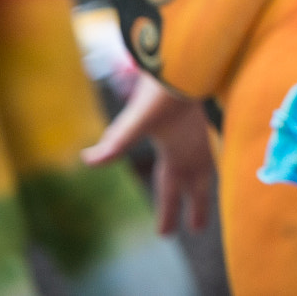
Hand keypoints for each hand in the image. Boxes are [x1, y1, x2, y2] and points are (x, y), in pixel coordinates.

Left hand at [83, 74, 216, 233]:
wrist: (189, 62)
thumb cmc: (163, 91)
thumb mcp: (135, 119)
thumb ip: (115, 142)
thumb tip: (88, 160)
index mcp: (176, 155)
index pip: (171, 192)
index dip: (169, 214)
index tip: (166, 236)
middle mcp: (191, 148)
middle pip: (197, 186)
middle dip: (197, 207)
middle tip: (198, 227)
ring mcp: (199, 134)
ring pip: (206, 168)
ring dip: (204, 186)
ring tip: (203, 194)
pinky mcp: (199, 119)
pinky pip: (209, 151)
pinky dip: (208, 162)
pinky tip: (203, 155)